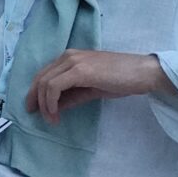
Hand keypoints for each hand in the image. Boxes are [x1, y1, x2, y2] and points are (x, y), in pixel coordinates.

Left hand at [25, 50, 171, 124]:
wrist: (143, 73)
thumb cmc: (120, 80)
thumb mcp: (90, 89)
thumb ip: (72, 95)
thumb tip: (54, 107)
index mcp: (69, 58)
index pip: (44, 74)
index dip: (35, 92)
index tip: (34, 108)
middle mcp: (67, 56)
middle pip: (40, 78)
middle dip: (35, 99)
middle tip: (37, 116)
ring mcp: (73, 61)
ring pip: (44, 82)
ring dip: (44, 104)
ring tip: (51, 119)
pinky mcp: (80, 70)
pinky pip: (54, 86)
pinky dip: (50, 101)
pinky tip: (55, 113)